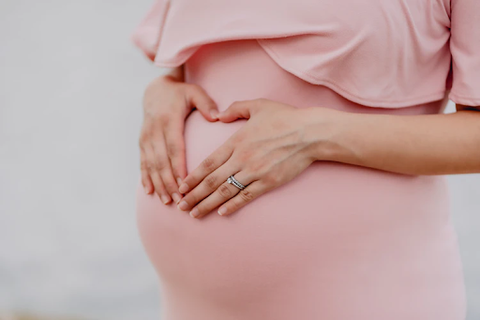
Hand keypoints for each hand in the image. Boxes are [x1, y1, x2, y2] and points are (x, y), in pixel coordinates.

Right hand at [139, 74, 219, 204]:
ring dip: (158, 184)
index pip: (174, 147)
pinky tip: (149, 192)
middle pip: (162, 161)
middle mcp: (155, 131)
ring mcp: (146, 138)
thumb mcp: (194, 92)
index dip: (178, 166)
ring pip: (151, 165)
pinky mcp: (142, 143)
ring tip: (167, 201)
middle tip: (179, 200)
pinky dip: (145, 178)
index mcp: (169, 120)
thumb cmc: (180, 93)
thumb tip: (217, 117)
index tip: (185, 183)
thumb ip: (206, 104)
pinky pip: (143, 162)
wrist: (155, 90)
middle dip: (169, 182)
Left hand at [175, 98, 320, 217]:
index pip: (208, 163)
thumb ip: (235, 108)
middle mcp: (242, 158)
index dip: (193, 177)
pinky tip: (222, 213)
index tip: (181, 187)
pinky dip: (233, 205)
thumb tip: (219, 115)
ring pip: (226, 192)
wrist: (310, 133)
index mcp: (236, 141)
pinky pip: (247, 196)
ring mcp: (255, 172)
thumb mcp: (258, 105)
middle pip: (212, 181)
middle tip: (180, 206)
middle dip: (194, 195)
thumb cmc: (285, 117)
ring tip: (194, 214)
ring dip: (208, 204)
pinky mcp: (269, 182)